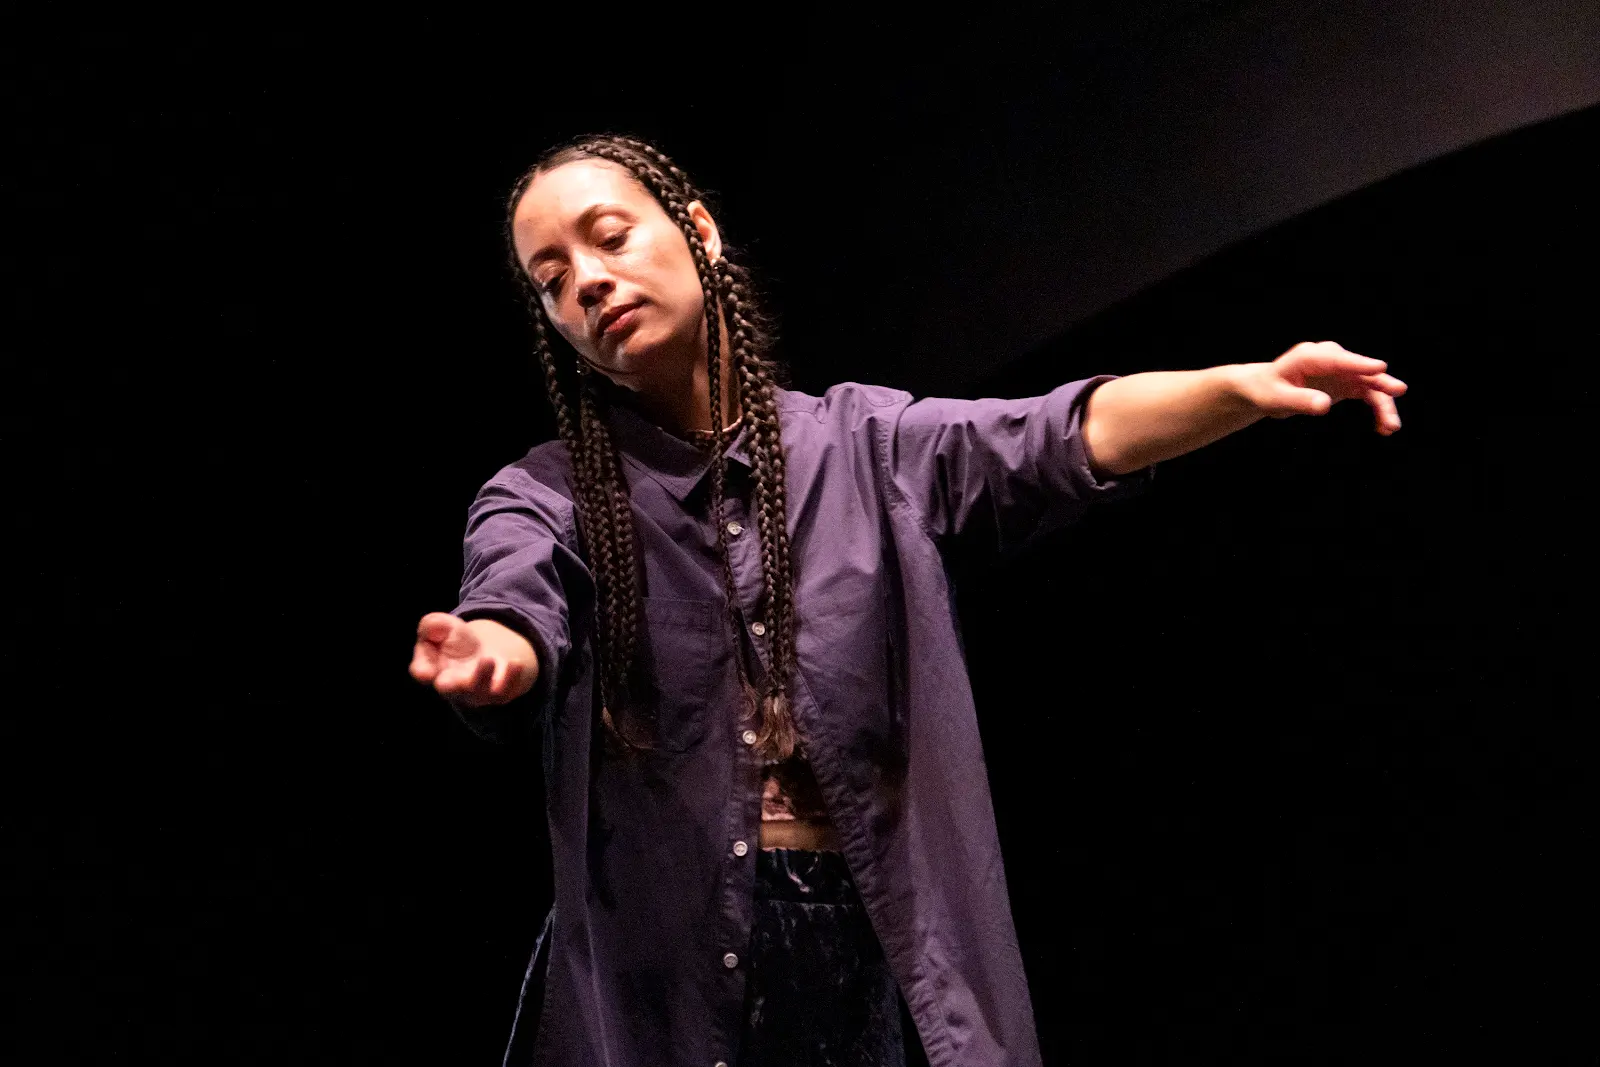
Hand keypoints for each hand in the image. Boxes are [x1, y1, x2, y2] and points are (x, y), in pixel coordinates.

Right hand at [410, 612, 537, 706]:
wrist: (488, 650)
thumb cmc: (457, 642)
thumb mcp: (443, 627)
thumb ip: (433, 625)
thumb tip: (433, 627)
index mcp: (434, 669)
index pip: (422, 672)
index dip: (423, 671)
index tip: (426, 672)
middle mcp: (454, 685)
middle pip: (450, 690)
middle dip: (451, 685)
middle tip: (452, 678)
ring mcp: (478, 691)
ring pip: (480, 691)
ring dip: (483, 676)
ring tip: (488, 659)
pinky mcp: (501, 692)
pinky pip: (507, 690)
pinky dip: (512, 678)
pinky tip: (516, 663)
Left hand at [1238, 341, 1407, 434]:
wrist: (1266, 389)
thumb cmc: (1267, 391)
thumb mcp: (1276, 399)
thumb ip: (1299, 401)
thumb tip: (1324, 406)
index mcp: (1310, 357)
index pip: (1338, 360)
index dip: (1359, 364)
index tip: (1380, 367)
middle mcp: (1331, 360)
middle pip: (1362, 371)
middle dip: (1380, 384)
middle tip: (1399, 391)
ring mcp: (1343, 371)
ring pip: (1371, 385)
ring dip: (1383, 404)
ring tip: (1391, 427)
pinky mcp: (1347, 383)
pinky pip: (1369, 395)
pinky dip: (1377, 409)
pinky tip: (1382, 428)